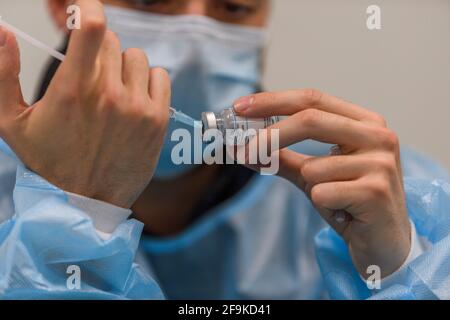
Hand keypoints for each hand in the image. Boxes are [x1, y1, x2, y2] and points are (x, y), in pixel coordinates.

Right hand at [0, 0, 169, 207]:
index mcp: (73, 89)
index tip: (83, 5)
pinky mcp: (158, 120)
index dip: (87, 5)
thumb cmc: (48, 163)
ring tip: (111, 92)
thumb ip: (2, 73)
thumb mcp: (11, 122)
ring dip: (122, 67)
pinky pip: (160, 76)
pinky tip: (133, 100)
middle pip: (111, 40)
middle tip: (89, 77)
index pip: (90, 26)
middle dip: (97, 51)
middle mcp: (110, 95)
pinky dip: (147, 81)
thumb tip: (4, 31)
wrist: (86, 201)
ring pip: (136, 57)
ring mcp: (138, 107)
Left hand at [234, 89, 409, 277]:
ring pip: (313, 167)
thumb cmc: (349, 203)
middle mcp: (378, 135)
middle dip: (270, 137)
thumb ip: (283, 159)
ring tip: (334, 200)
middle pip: (310, 120)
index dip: (273, 101)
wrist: (384, 243)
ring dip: (311, 187)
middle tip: (242, 151)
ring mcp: (380, 162)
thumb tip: (244, 149)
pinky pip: (322, 192)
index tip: (240, 107)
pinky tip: (344, 213)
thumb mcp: (314, 175)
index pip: (312, 100)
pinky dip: (323, 204)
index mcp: (364, 122)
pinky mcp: (376, 191)